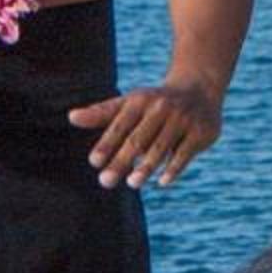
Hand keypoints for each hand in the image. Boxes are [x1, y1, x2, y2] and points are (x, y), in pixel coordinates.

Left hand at [69, 79, 220, 188]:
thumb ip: (101, 113)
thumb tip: (71, 117)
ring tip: (131, 183)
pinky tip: (161, 182)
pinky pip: (184, 153)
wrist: (200, 88)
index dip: (106, 143)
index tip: (94, 162)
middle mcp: (161, 108)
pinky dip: (173, 168)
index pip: (120, 125)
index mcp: (140, 101)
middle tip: (105, 181)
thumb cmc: (155, 102)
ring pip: (160, 148)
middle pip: (137, 139)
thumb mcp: (130, 103)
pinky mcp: (200, 132)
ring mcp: (182, 120)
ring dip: (146, 167)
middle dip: (121, 161)